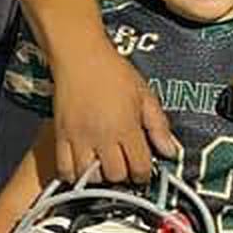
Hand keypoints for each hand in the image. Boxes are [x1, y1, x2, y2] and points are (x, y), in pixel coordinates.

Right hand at [51, 45, 177, 184]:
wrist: (80, 55)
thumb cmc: (111, 70)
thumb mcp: (145, 95)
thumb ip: (159, 126)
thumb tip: (171, 150)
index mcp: (126, 127)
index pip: (140, 167)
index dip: (144, 174)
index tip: (143, 169)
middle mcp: (102, 136)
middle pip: (116, 176)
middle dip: (123, 175)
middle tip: (124, 164)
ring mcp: (79, 138)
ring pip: (89, 177)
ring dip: (99, 176)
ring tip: (104, 165)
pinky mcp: (61, 136)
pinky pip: (64, 169)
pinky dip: (74, 174)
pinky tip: (83, 165)